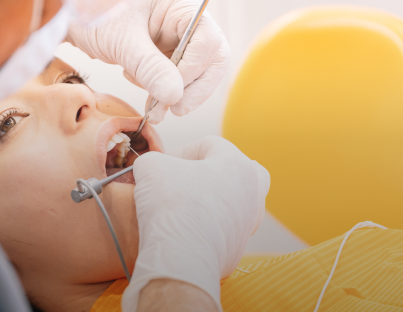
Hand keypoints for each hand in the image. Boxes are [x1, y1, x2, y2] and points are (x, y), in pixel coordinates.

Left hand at [66, 0, 230, 123]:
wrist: (72, 20)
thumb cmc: (94, 16)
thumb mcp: (121, 42)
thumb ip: (149, 67)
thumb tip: (175, 95)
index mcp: (177, 2)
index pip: (207, 38)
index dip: (194, 69)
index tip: (173, 92)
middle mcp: (184, 18)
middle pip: (212, 57)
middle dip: (195, 87)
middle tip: (174, 108)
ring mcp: (177, 37)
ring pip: (198, 73)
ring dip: (178, 94)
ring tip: (154, 106)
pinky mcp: (167, 55)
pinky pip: (178, 79)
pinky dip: (164, 93)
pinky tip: (145, 93)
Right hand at [123, 136, 269, 311]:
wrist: (181, 257)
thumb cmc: (171, 203)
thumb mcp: (150, 166)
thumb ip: (153, 159)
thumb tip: (152, 169)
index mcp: (237, 165)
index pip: (210, 144)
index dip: (182, 151)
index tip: (162, 166)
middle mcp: (251, 193)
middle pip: (241, 171)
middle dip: (214, 171)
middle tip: (190, 178)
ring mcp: (248, 223)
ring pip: (236, 203)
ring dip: (212, 200)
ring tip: (186, 206)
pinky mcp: (237, 249)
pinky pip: (223, 230)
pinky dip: (207, 227)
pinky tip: (186, 230)